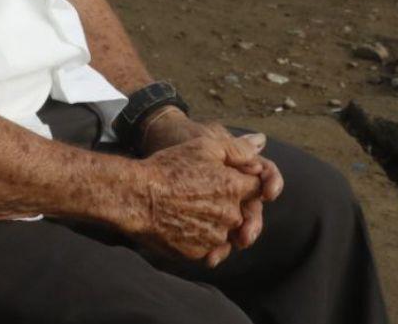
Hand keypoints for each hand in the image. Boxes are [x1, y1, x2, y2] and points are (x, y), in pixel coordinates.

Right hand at [141, 113, 283, 258]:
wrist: (138, 197)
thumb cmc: (170, 167)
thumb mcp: (205, 145)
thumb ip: (238, 148)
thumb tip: (260, 145)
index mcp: (235, 188)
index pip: (258, 187)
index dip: (246, 181)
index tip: (232, 178)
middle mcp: (230, 216)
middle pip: (243, 212)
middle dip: (232, 204)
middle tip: (206, 194)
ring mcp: (214, 238)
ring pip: (227, 232)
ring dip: (218, 223)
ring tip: (194, 209)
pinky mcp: (198, 253)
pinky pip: (209, 248)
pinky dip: (203, 239)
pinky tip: (187, 224)